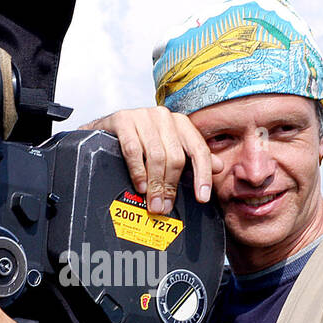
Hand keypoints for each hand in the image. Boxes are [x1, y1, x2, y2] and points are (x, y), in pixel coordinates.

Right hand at [81, 107, 220, 213]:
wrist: (105, 131)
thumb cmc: (140, 143)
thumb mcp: (167, 150)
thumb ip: (192, 158)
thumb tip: (218, 166)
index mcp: (180, 123)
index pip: (198, 150)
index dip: (202, 175)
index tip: (202, 197)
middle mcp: (164, 116)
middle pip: (176, 157)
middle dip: (171, 186)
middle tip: (165, 207)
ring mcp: (143, 116)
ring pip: (156, 155)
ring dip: (155, 184)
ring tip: (153, 203)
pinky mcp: (122, 120)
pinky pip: (133, 150)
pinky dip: (138, 171)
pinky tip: (140, 186)